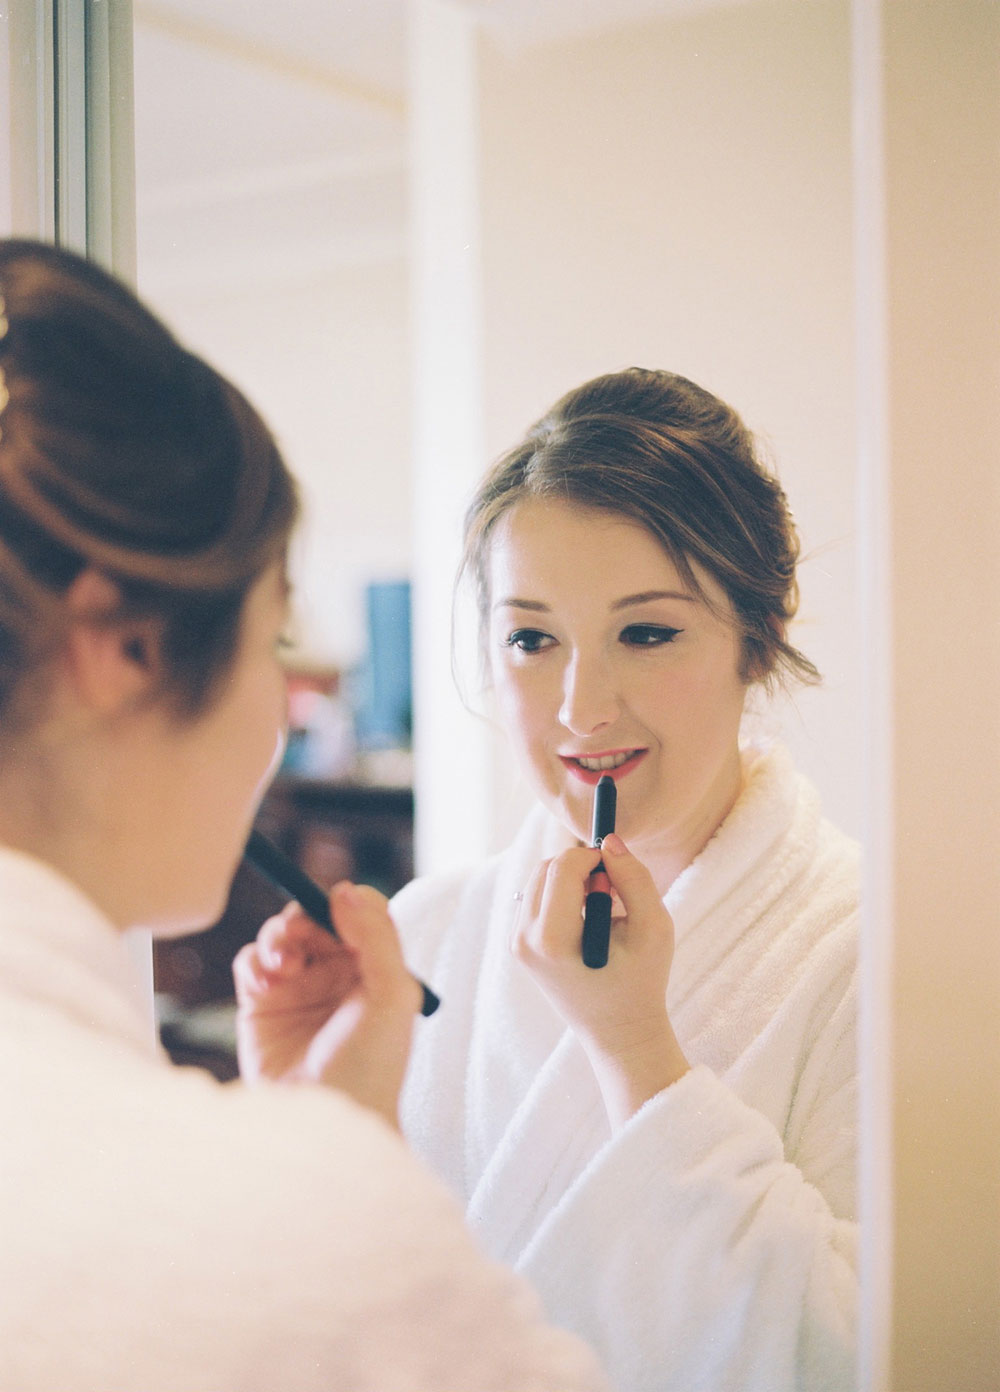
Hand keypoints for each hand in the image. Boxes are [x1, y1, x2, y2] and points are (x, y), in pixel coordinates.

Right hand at [233, 883, 420, 1127]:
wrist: (326, 1122)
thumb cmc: (371, 1067)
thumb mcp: (392, 996)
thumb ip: (377, 936)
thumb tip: (345, 891)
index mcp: (375, 968)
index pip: (360, 913)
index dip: (346, 904)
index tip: (335, 912)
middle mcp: (336, 975)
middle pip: (313, 917)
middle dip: (303, 918)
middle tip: (299, 939)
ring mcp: (297, 989)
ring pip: (279, 935)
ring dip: (276, 937)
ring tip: (282, 965)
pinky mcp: (260, 1006)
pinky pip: (249, 963)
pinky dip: (253, 962)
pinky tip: (264, 983)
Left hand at [513, 834, 688, 1126]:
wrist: (619, 1033)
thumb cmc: (641, 982)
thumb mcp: (654, 928)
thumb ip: (634, 878)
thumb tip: (610, 839)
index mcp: (552, 939)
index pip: (563, 866)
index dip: (594, 857)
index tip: (618, 872)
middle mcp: (524, 940)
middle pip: (547, 867)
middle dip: (581, 868)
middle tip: (613, 895)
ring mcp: (517, 944)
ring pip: (539, 879)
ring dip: (571, 882)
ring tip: (602, 912)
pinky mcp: (519, 946)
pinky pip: (536, 898)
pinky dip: (561, 898)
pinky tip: (586, 924)